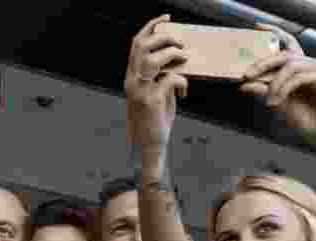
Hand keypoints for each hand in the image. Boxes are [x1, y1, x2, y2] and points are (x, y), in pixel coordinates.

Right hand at [124, 15, 188, 161]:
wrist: (147, 147)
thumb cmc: (154, 121)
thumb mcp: (156, 94)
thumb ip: (162, 77)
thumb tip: (178, 62)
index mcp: (131, 77)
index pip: (137, 44)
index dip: (151, 27)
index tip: (165, 19)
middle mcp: (132, 81)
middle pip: (144, 45)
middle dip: (165, 37)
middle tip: (181, 43)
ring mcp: (140, 91)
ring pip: (154, 60)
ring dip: (172, 55)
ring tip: (184, 59)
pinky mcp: (151, 102)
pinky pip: (169, 79)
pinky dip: (181, 81)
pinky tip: (184, 91)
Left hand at [240, 25, 315, 153]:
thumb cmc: (308, 120)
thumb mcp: (279, 104)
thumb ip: (264, 92)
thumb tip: (243, 84)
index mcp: (301, 68)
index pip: (288, 45)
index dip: (275, 33)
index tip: (257, 27)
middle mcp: (312, 65)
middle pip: (286, 54)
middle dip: (264, 63)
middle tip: (248, 75)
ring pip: (291, 65)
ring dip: (275, 83)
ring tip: (269, 100)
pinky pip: (300, 77)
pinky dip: (285, 89)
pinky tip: (278, 101)